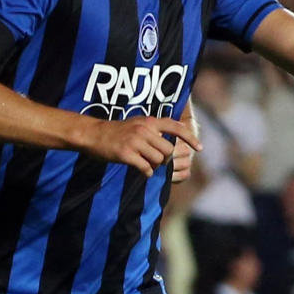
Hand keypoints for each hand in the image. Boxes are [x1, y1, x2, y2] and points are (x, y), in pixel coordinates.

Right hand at [76, 114, 200, 176]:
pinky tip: (141, 169)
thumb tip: (171, 143)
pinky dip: (146, 172)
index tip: (200, 148)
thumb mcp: (137, 123)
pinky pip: (146, 168)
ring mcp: (135, 142)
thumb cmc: (117, 131)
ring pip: (158, 160)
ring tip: (145, 163)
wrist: (93, 134)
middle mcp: (144, 130)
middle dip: (164, 159)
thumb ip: (154, 130)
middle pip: (168, 151)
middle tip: (154, 160)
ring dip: (155, 166)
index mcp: (149, 121)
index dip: (190, 138)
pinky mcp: (126, 154)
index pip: (176, 127)